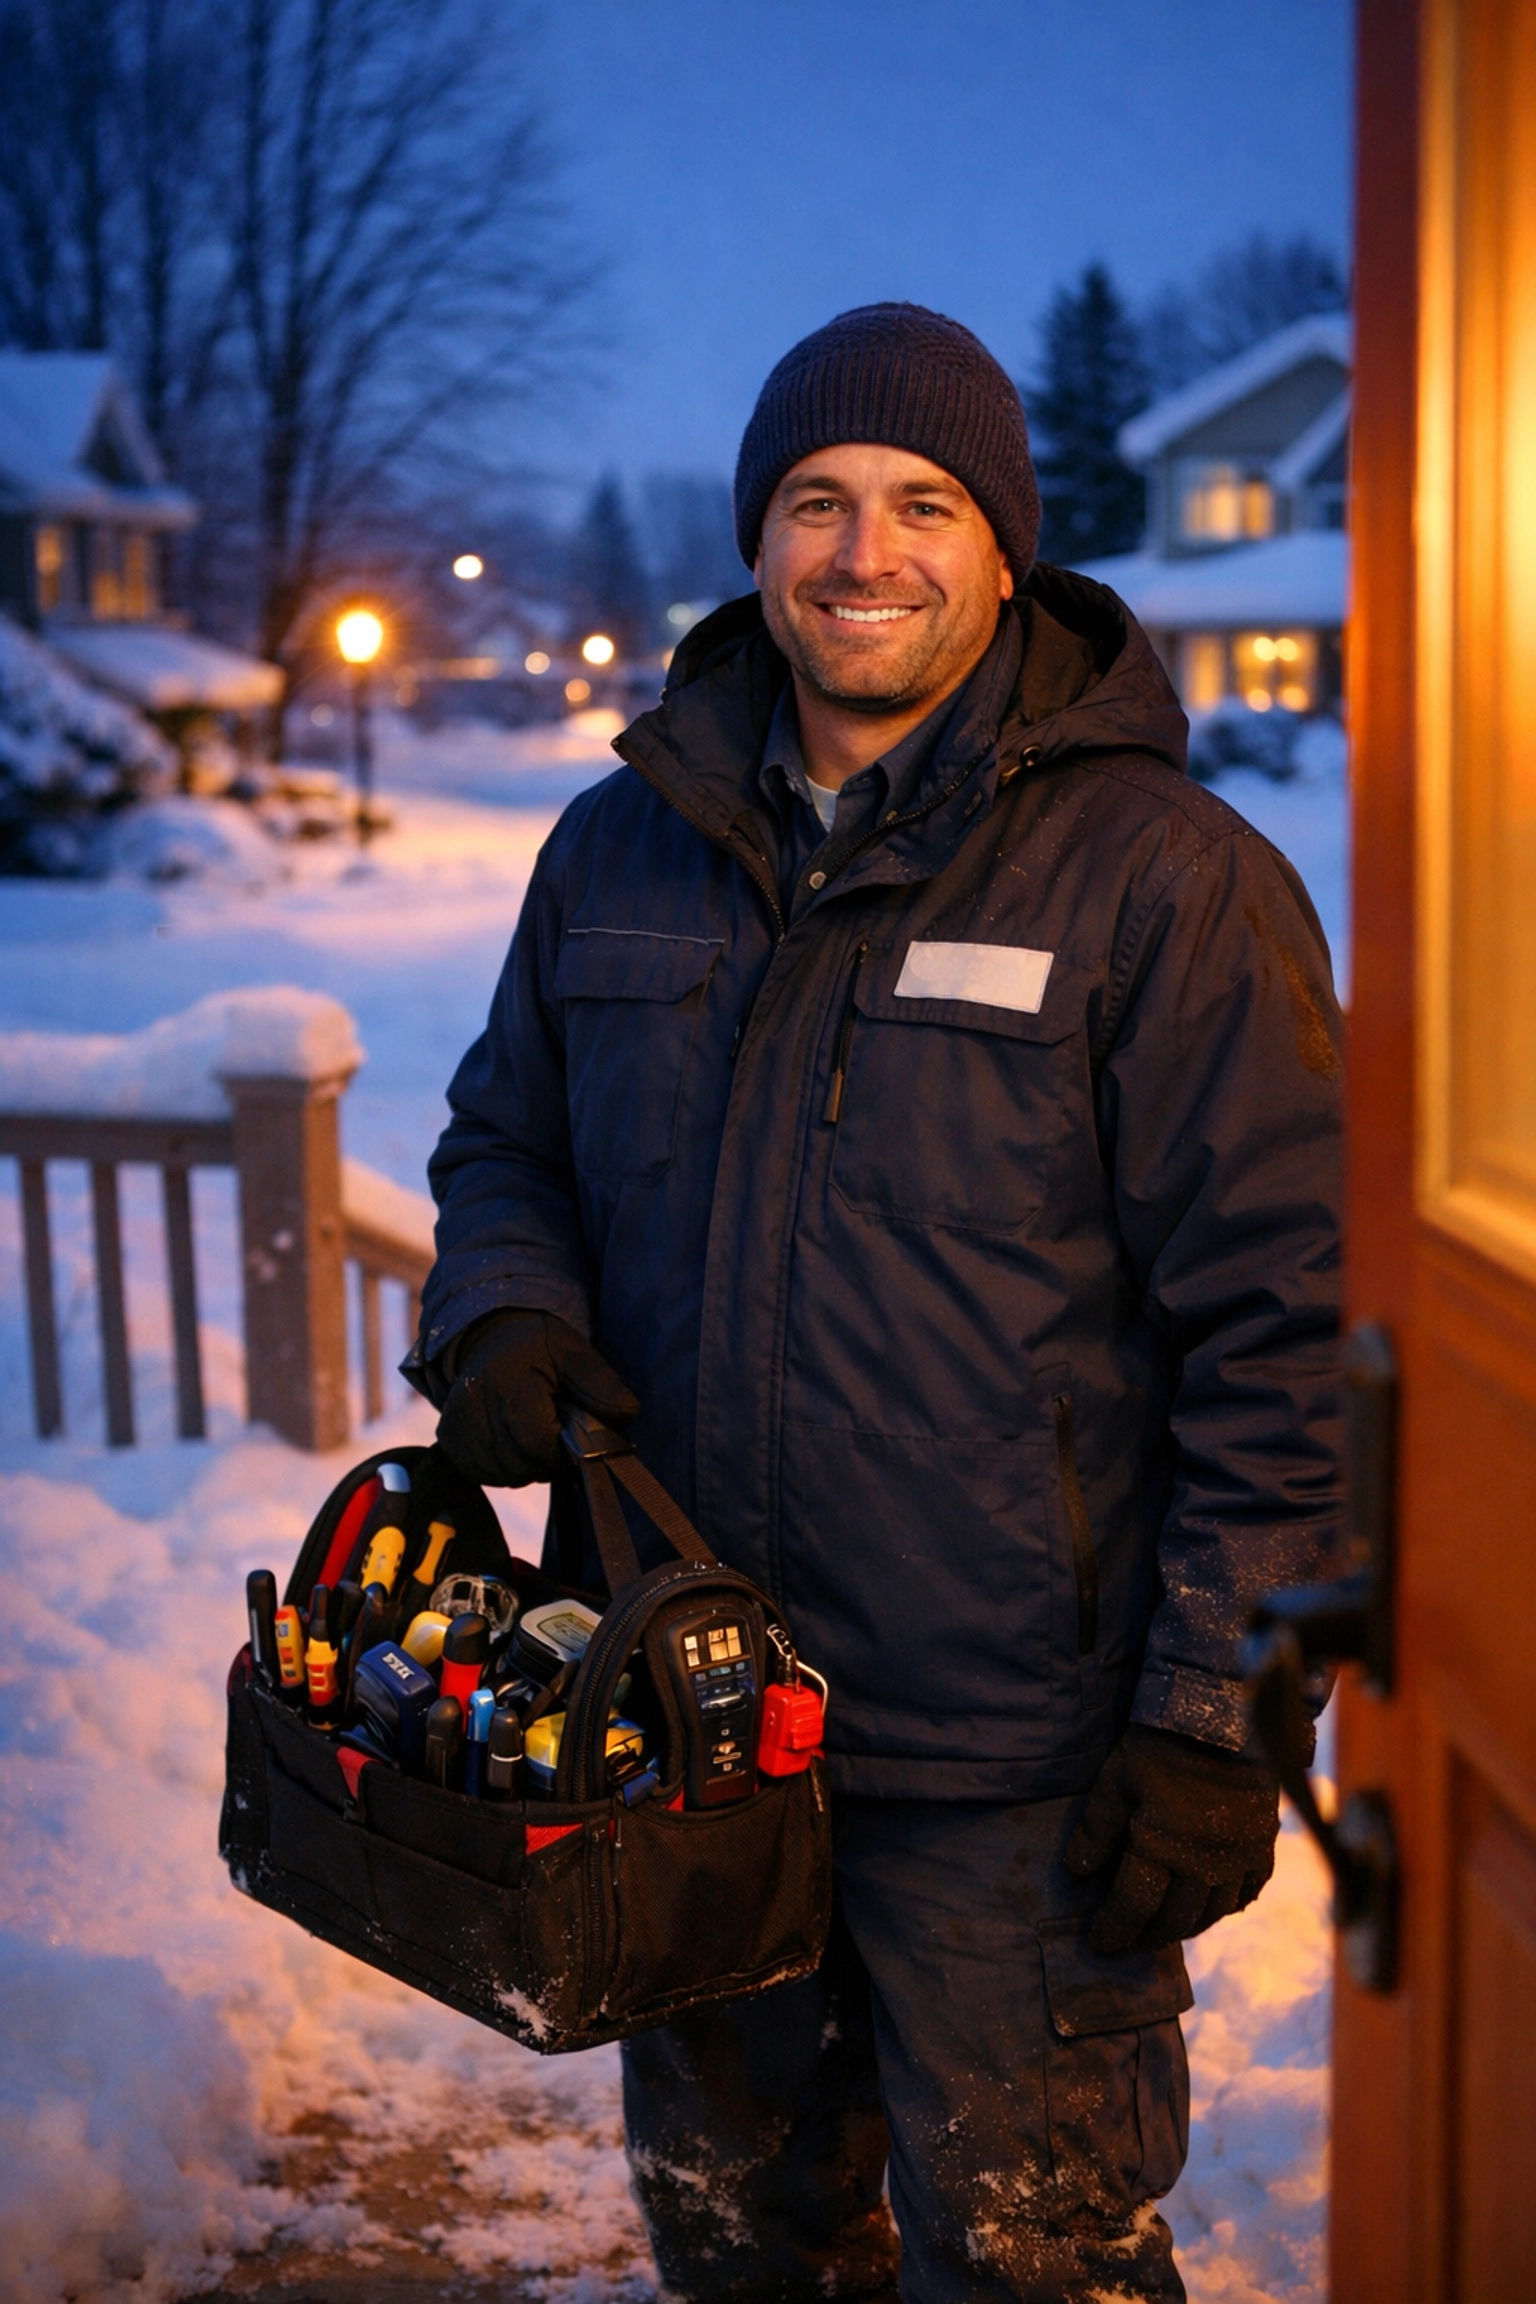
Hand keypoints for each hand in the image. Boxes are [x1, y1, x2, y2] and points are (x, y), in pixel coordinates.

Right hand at [435, 1310, 638, 1487]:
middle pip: (523, 1465)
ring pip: (506, 1475)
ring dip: (528, 1464)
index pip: (539, 1443)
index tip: (570, 1430)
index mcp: (508, 1383)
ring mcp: (457, 1429)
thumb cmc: (535, 1347)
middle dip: (548, 1457)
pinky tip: (513, 1439)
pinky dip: (506, 1466)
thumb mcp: (574, 1352)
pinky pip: (486, 1475)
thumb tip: (627, 1415)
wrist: (486, 1339)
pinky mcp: (449, 1442)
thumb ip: (601, 1384)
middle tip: (555, 1429)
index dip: (562, 1447)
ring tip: (533, 1430)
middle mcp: (474, 1408)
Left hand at [1065, 1723, 1279, 1954]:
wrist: (1222, 1716)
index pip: (1134, 1906)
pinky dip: (1227, 1907)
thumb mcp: (1116, 1780)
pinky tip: (1211, 1907)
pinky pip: (1247, 1893)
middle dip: (1147, 1936)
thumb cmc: (1160, 1746)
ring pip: (1211, 1913)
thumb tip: (1077, 1873)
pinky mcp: (1262, 1847)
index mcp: (1160, 1846)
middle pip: (1174, 1919)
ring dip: (1185, 1927)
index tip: (1100, 1943)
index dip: (1115, 1929)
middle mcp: (1202, 1863)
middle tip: (1131, 1941)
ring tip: (1165, 1928)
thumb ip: (1097, 1829)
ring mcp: (1237, 1858)